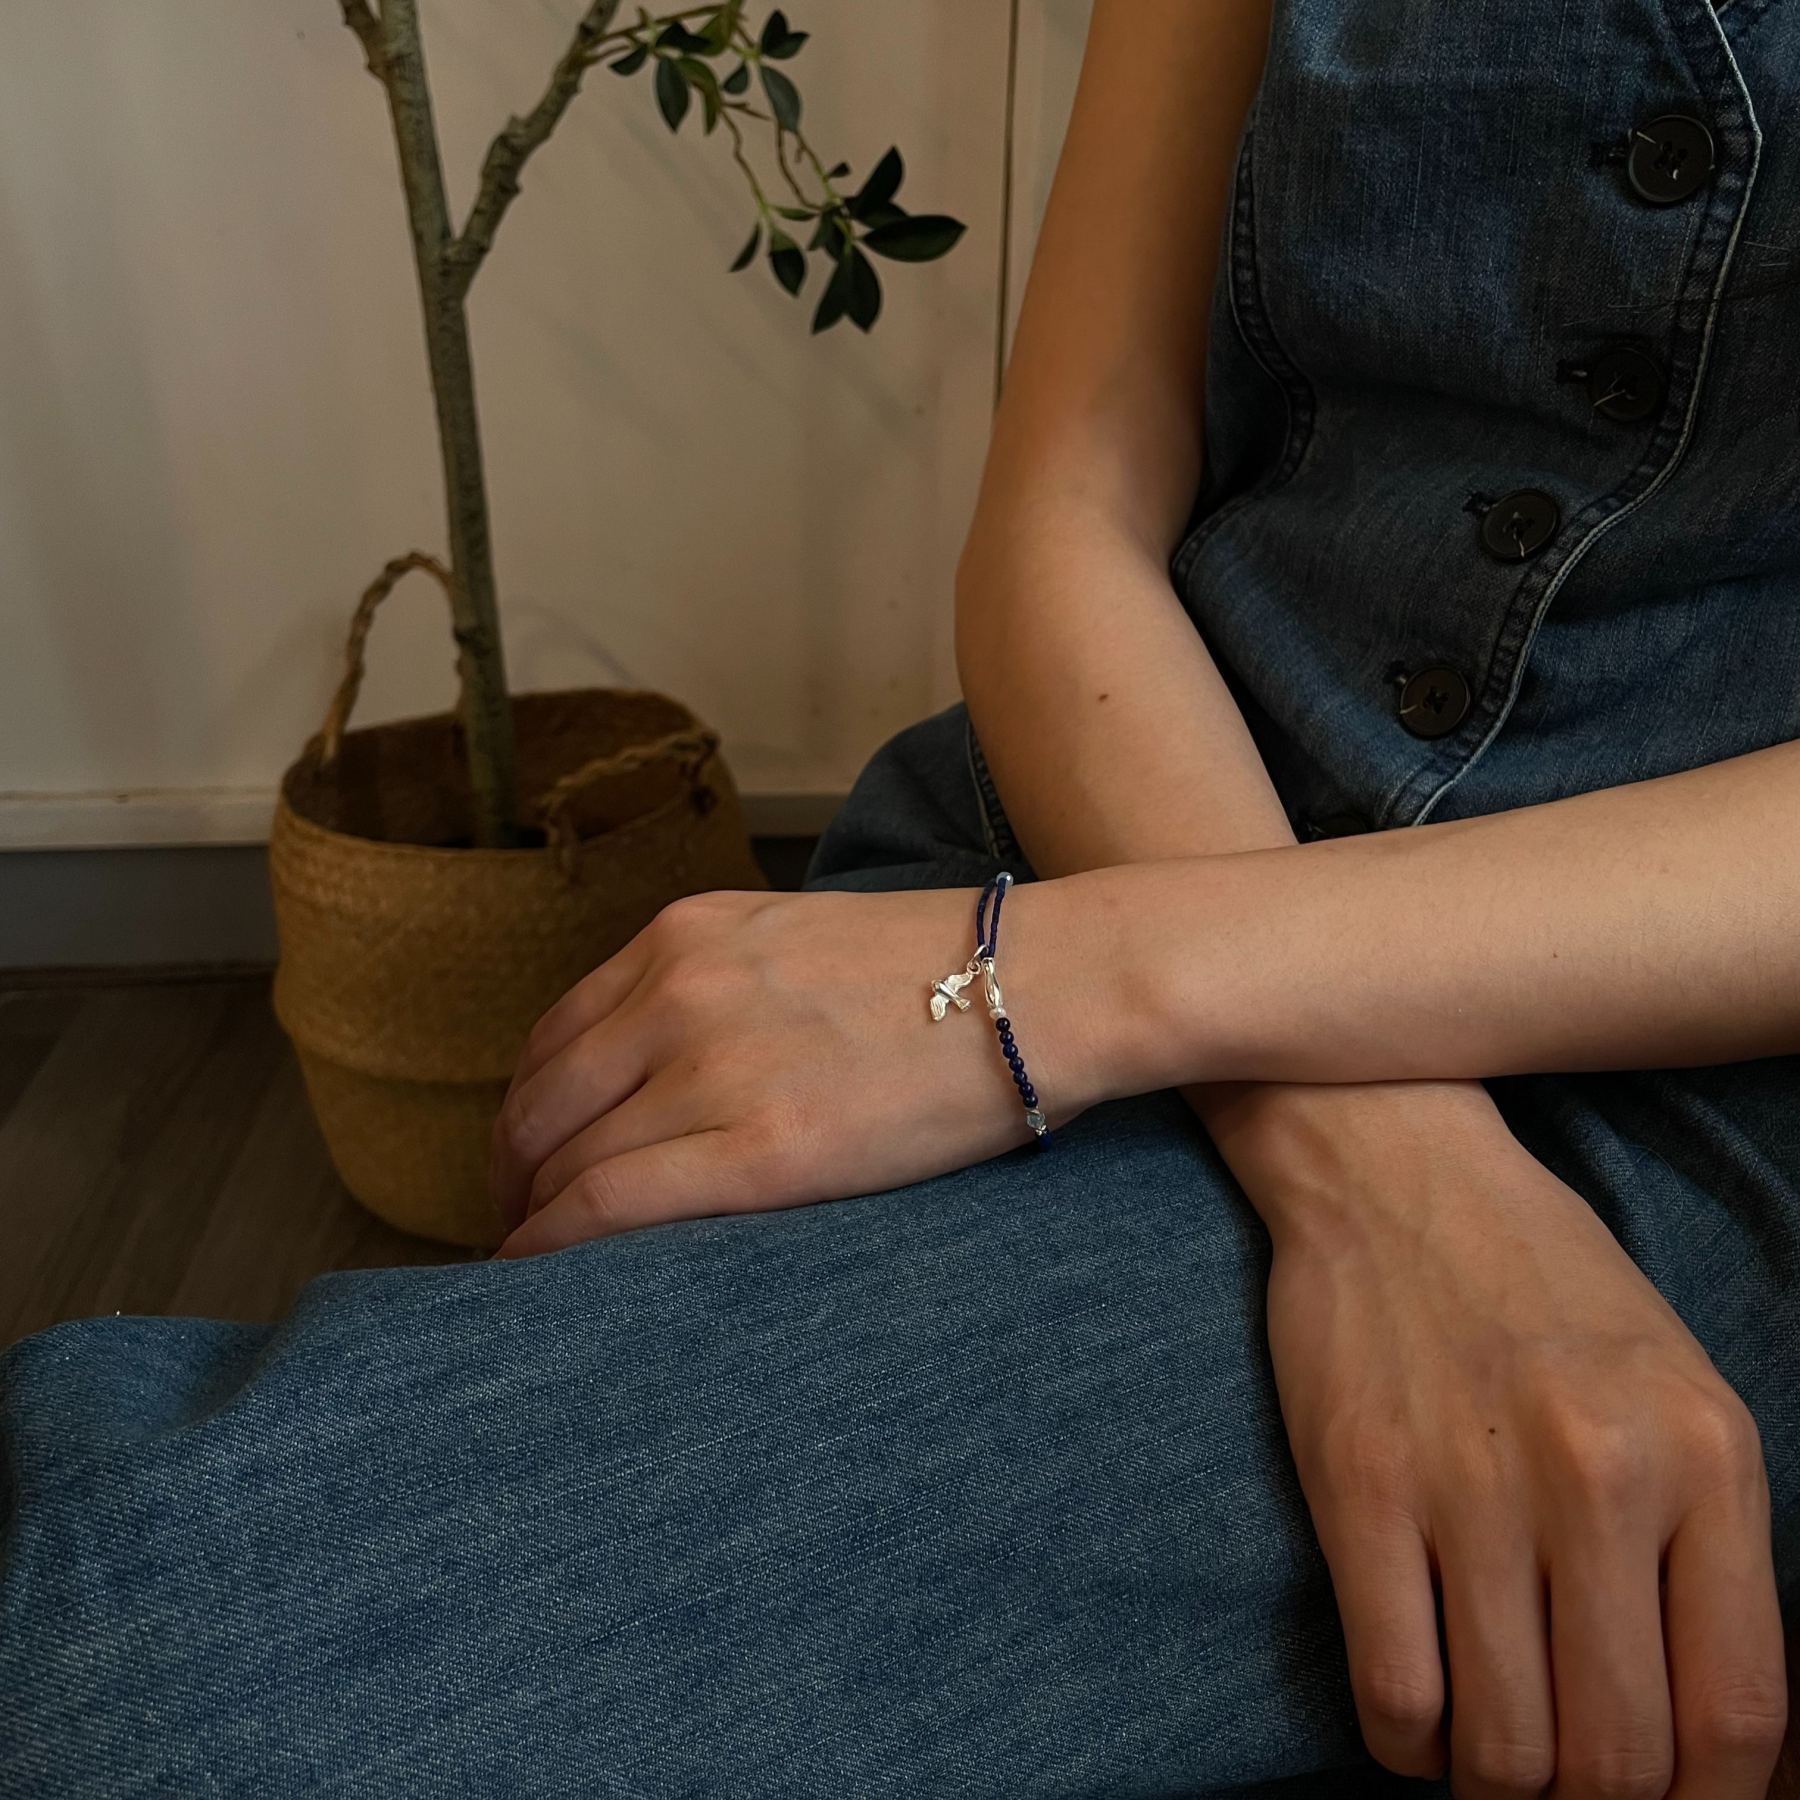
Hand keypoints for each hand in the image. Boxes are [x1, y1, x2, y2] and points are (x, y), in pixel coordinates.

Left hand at [488, 884, 1106, 1256]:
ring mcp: (712, 1066)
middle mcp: (678, 989)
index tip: (531, 1154)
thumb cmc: (953, 969)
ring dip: (531, 1214)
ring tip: (533, 1259)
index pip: (556, 1032)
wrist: (1046, 984)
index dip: (528, 1107)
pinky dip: (553, 1242)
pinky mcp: (759, 1149)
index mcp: (688, 935)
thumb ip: (724, 985)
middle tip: (516, 1219)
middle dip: (514, 1169)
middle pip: (540, 1098)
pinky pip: (609, 1203)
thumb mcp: (802, 940)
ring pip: (563, 1155)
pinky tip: (539, 1271)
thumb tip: (677, 1061)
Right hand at [1258, 1114, 1786, 1795]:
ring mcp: (1469, 1482)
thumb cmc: (1542, 1280)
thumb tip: (1732, 1746)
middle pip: (1619, 1755)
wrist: (1393, 1168)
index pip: (1740, 1715)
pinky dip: (1407, 1744)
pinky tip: (1420, 1715)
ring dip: (1500, 1785)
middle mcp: (1598, 1475)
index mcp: (1704, 1453)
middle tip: (1569, 1782)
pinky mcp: (1359, 1483)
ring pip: (1504, 1749)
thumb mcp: (1678, 1389)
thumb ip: (1711, 1553)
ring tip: (1493, 1752)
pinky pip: (1395, 1690)